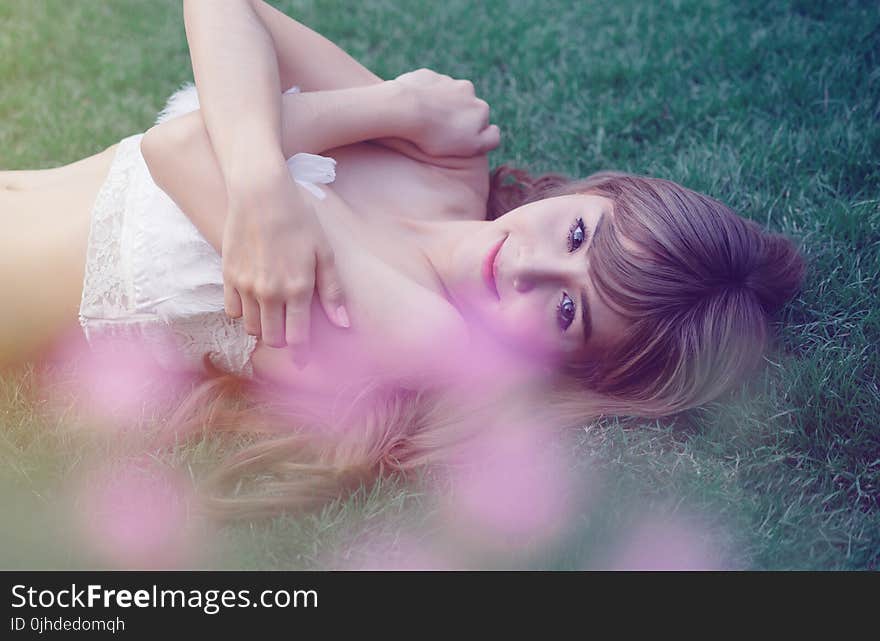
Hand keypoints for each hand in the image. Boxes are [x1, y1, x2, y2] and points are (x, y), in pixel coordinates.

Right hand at [221, 161, 349, 363]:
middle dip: (282, 343)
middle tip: (290, 338)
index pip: (298, 338)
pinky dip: (243, 312)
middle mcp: (269, 292)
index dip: (302, 353)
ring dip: (263, 328)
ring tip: (273, 318)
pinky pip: (232, 310)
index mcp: (297, 289)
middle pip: (272, 338)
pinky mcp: (227, 276)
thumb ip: (332, 291)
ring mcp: (245, 285)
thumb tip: (343, 325)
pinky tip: (254, 302)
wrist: (260, 193)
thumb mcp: (324, 253)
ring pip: (251, 327)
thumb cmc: (299, 220)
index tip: (305, 361)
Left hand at [393, 68, 500, 157]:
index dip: (466, 132)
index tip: (451, 139)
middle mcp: (467, 90)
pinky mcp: (426, 75)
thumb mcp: (471, 146)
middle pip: (462, 107)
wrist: (405, 108)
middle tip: (435, 131)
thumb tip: (494, 129)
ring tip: (421, 120)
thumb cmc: (435, 133)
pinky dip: (421, 96)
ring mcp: (446, 80)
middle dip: (452, 116)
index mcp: (480, 107)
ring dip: (436, 105)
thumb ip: (491, 138)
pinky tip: (411, 108)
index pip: (479, 122)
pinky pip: (426, 87)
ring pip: (444, 96)